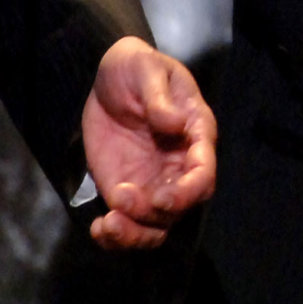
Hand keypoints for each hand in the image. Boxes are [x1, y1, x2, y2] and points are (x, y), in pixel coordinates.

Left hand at [80, 36, 218, 249]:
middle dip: (155, 214)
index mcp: (195, 135)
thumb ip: (160, 98)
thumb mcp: (147, 71)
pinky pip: (129, 223)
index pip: (203, 174)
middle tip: (123, 200)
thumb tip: (176, 124)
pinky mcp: (127, 190)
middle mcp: (178, 166)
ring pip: (156, 225)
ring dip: (135, 234)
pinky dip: (116, 235)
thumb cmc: (137, 68)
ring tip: (108, 224)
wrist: (108, 78)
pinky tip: (99, 229)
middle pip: (181, 208)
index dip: (187, 192)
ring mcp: (153, 182)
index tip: (161, 197)